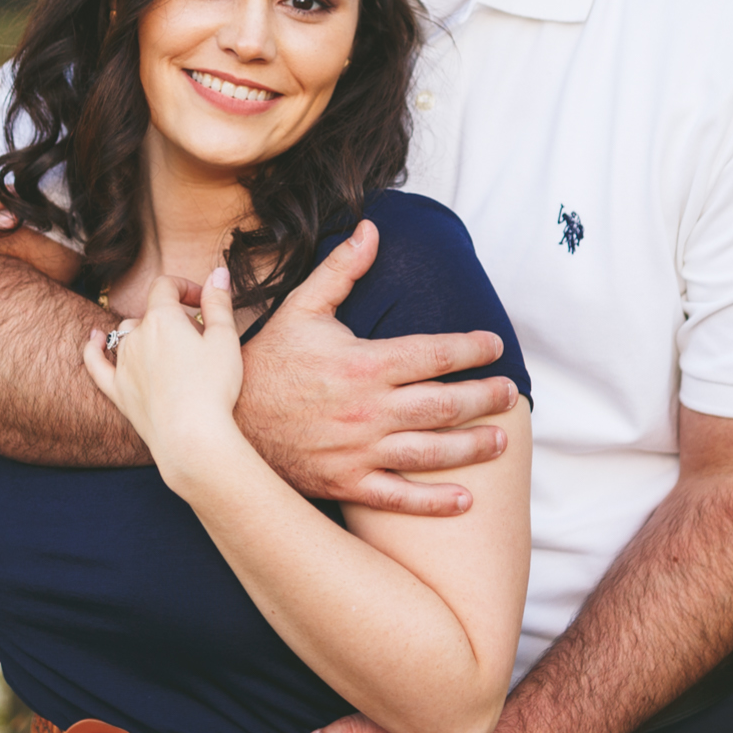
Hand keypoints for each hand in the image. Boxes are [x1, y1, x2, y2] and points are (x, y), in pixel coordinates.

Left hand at [81, 267, 243, 466]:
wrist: (191, 437)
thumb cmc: (213, 388)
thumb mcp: (225, 339)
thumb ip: (219, 302)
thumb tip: (218, 272)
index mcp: (162, 319)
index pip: (165, 286)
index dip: (186, 287)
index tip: (204, 302)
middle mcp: (136, 336)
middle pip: (150, 313)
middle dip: (173, 318)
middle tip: (201, 339)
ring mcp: (123, 364)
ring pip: (128, 335)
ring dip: (147, 335)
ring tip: (173, 351)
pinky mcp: (116, 390)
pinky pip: (97, 362)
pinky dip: (94, 347)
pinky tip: (93, 338)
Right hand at [237, 221, 517, 514]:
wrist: (223, 419)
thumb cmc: (266, 361)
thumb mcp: (301, 308)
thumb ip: (341, 270)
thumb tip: (371, 229)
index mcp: (363, 363)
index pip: (434, 353)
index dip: (471, 348)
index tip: (492, 345)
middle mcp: (368, 409)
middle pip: (445, 404)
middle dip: (485, 398)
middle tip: (509, 392)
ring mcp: (359, 450)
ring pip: (432, 452)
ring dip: (473, 447)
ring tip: (500, 440)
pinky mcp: (347, 482)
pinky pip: (399, 498)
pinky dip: (435, 503)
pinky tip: (466, 501)